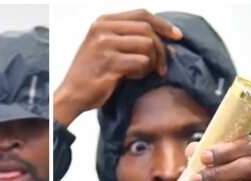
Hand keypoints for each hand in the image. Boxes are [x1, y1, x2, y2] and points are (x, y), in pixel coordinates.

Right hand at [54, 9, 182, 126]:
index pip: (142, 14)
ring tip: (139, 73)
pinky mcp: (109, 62)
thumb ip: (132, 39)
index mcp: (104, 21)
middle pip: (147, 30)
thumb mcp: (109, 48)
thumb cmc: (95, 74)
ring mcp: (104, 44)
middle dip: (161, 50)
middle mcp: (102, 28)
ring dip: (150, 63)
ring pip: (147, 45)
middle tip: (162, 68)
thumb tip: (169, 43)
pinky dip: (142, 73)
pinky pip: (141, 62)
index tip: (178, 36)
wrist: (72, 94)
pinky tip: (131, 78)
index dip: (163, 24)